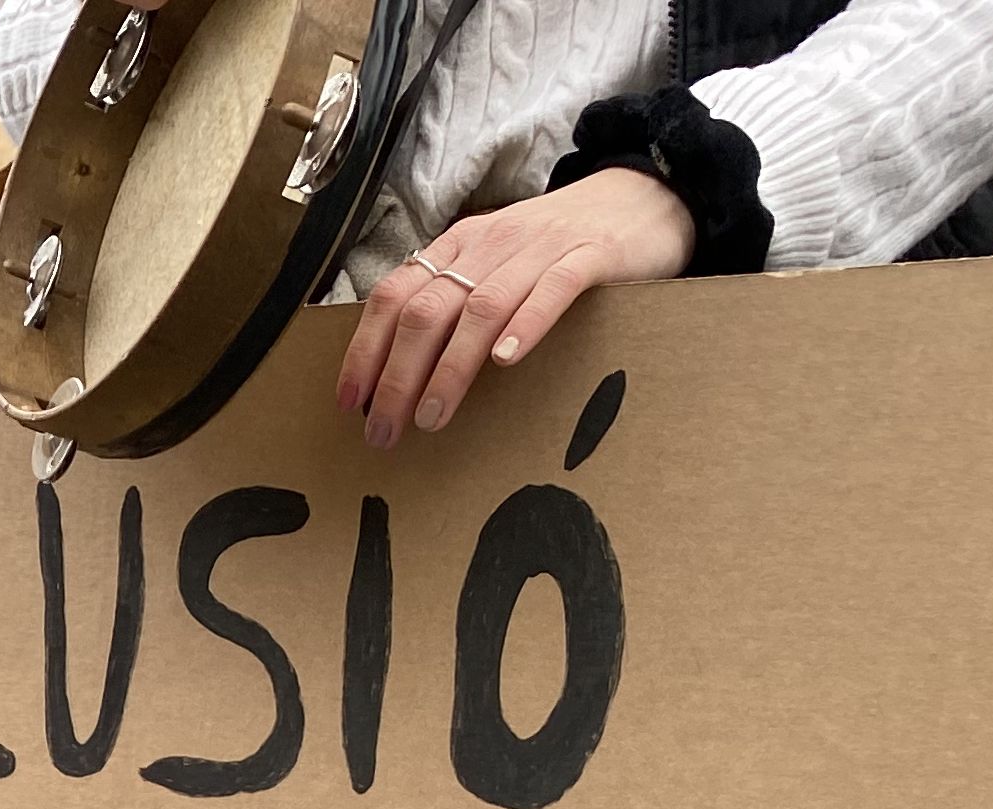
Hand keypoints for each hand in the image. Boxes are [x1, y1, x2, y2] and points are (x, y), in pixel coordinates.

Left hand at [338, 167, 692, 449]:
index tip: (349, 402)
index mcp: (460, 247)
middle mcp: (492, 243)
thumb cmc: (559, 246)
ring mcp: (541, 247)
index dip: (366, 350)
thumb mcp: (494, 266)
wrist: (643, 196)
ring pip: (482, 306)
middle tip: (384, 429)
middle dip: (398, 376)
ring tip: (433, 417)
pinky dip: (526, 324)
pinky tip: (506, 361)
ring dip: (451, 367)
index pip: (394, 296)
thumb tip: (401, 370)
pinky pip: (553, 288)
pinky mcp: (591, 254)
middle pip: (428, 310)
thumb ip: (455, 303)